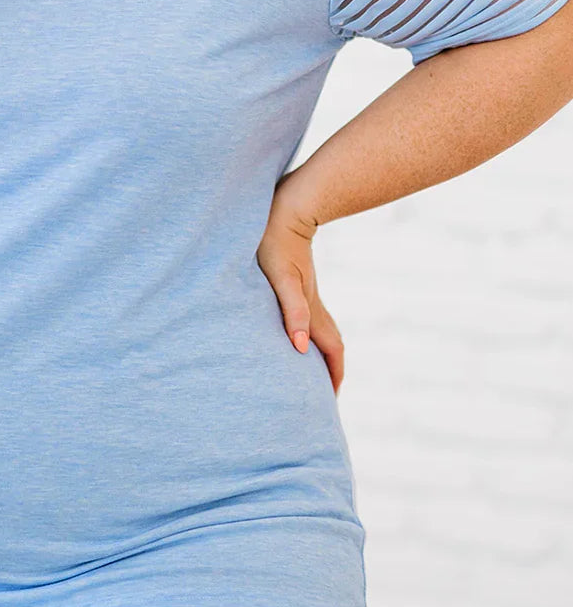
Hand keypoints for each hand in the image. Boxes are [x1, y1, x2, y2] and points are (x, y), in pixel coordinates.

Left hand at [256, 184, 344, 396]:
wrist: (287, 206)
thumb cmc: (274, 241)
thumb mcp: (281, 278)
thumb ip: (292, 311)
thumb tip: (299, 349)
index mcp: (311, 308)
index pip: (331, 350)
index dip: (333, 375)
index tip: (330, 399)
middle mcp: (314, 303)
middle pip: (331, 343)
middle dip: (331, 370)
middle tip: (324, 394)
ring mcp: (308, 291)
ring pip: (321, 330)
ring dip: (322, 353)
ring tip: (312, 371)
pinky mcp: (299, 281)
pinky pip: (310, 316)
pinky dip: (309, 333)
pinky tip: (296, 333)